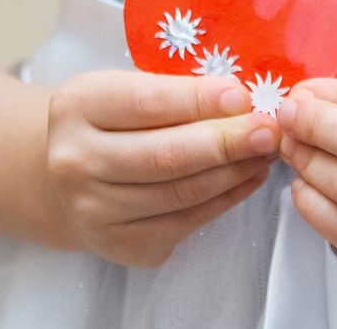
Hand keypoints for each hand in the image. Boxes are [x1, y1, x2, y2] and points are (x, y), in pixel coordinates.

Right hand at [44, 72, 279, 267]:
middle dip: (227, 142)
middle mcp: (76, 162)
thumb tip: (239, 102)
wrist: (66, 181)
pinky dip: (226, 198)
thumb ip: (171, 93)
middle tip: (270, 130)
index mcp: (77, 108)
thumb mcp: (122, 91)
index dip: (199, 101)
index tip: (243, 96)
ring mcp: (96, 212)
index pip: (146, 103)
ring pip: (182, 193)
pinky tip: (248, 177)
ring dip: (234, 171)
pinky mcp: (122, 245)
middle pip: (166, 156)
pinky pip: (187, 221)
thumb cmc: (108, 123)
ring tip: (267, 151)